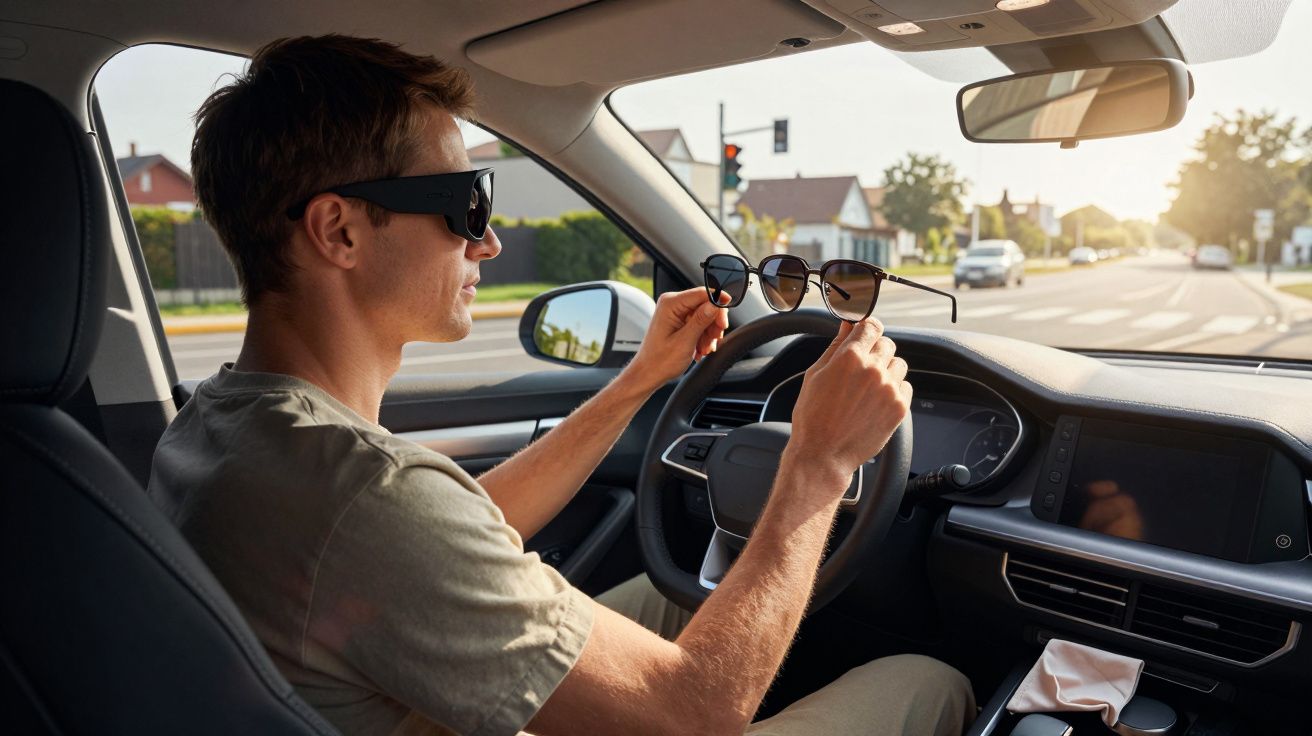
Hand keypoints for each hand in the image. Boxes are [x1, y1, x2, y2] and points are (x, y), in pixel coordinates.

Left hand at [625, 288, 728, 391]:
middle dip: (713, 323)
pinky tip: (700, 348)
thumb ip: (701, 321)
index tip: (725, 319)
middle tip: (714, 339)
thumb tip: (715, 305)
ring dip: (709, 333)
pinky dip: (703, 336)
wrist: (649, 374)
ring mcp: (676, 312)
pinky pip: (700, 322)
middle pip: (706, 304)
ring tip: (703, 349)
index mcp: (670, 304)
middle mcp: (672, 304)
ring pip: (705, 315)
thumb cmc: (659, 361)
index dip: (718, 303)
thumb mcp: (684, 341)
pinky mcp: (679, 320)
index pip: (702, 293)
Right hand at [787, 318, 911, 486]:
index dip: (867, 329)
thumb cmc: (813, 416)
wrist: (823, 454)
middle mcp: (873, 370)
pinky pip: (905, 386)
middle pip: (887, 343)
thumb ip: (835, 346)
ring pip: (898, 364)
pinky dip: (894, 389)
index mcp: (850, 357)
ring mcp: (889, 389)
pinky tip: (876, 401)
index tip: (864, 336)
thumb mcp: (815, 374)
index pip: (871, 325)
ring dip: (887, 369)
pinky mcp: (899, 407)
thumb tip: (848, 325)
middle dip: (875, 350)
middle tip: (861, 368)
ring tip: (868, 387)